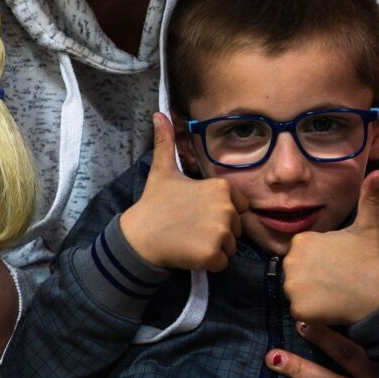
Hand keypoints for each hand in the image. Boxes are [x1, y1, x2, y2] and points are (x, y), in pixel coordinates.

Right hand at [120, 113, 247, 269]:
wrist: (139, 236)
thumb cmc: (154, 203)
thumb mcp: (162, 170)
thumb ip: (166, 143)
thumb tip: (158, 114)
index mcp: (220, 187)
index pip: (239, 207)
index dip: (220, 213)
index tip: (198, 214)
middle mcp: (225, 207)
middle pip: (236, 229)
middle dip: (218, 232)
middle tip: (192, 229)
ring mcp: (220, 231)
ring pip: (231, 247)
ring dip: (215, 249)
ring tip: (191, 241)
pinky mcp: (213, 253)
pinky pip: (223, 264)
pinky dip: (210, 264)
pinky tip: (191, 254)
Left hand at [282, 171, 378, 324]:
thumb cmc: (372, 260)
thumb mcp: (369, 226)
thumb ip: (368, 199)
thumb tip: (377, 173)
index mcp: (302, 240)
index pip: (302, 253)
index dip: (319, 260)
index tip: (337, 264)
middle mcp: (291, 261)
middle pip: (295, 272)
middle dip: (311, 277)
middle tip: (336, 279)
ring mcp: (292, 286)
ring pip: (296, 292)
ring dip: (310, 295)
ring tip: (333, 293)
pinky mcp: (298, 308)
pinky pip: (299, 311)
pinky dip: (312, 312)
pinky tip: (330, 307)